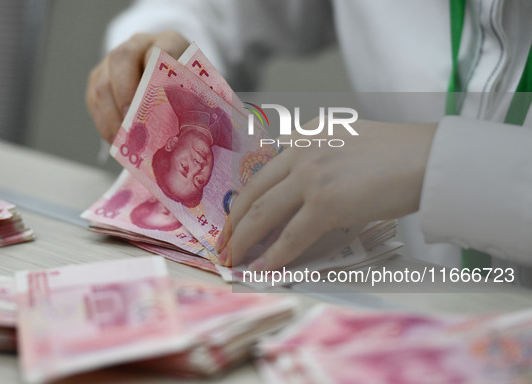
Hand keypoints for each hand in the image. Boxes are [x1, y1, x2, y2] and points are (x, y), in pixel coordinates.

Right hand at [86, 31, 189, 142]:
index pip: (160, 49)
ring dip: (112, 115)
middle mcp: (136, 45)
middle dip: (125, 92)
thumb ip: (191, 97)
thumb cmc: (184, 87)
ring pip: (102, 83)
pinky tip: (116, 140)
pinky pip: (94, 100)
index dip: (156, 71)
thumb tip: (184, 124)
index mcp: (167, 42)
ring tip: (125, 139)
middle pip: (121, 58)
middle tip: (133, 122)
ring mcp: (113, 61)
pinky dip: (104, 123)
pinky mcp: (98, 79)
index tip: (156, 95)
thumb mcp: (195, 88)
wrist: (166, 78)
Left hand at [216, 118, 436, 270]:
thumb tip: (306, 192)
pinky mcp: (326, 203)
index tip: (236, 219)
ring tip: (233, 261)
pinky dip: (275, 256)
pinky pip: (292, 236)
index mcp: (305, 136)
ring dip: (245, 242)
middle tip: (224, 244)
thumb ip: (322, 160)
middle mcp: (301, 152)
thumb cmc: (399, 154)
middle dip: (234, 223)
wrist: (429, 156)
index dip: (246, 200)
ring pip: (264, 215)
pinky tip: (264, 269)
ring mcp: (311, 177)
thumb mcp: (348, 144)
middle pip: (254, 193)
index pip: (265, 173)